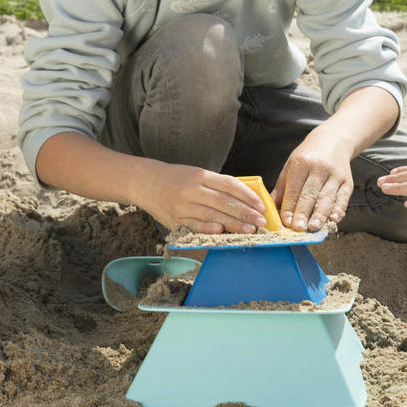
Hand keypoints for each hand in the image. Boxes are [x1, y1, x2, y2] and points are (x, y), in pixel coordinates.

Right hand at [138, 163, 268, 233]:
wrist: (145, 182)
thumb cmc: (177, 178)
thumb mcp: (198, 174)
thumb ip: (218, 185)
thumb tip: (244, 198)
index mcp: (201, 175)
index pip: (230, 185)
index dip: (248, 196)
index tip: (261, 205)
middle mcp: (192, 189)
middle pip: (224, 202)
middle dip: (245, 213)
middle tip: (261, 221)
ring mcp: (182, 205)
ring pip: (212, 216)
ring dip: (233, 224)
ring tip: (249, 230)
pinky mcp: (174, 219)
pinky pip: (195, 225)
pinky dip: (209, 229)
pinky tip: (222, 232)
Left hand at [273, 127, 354, 231]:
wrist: (333, 140)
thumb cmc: (308, 156)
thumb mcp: (290, 166)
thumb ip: (281, 189)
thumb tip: (271, 210)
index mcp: (301, 164)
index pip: (294, 189)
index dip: (289, 207)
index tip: (285, 222)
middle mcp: (319, 168)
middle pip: (310, 194)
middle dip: (303, 213)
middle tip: (298, 229)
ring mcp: (335, 175)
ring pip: (326, 198)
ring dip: (320, 214)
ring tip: (313, 227)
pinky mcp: (347, 182)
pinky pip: (343, 198)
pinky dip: (338, 209)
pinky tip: (333, 219)